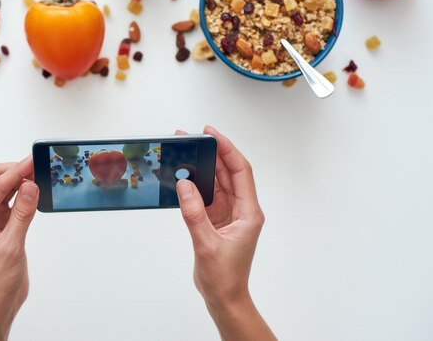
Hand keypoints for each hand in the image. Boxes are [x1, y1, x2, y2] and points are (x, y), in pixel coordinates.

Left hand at [0, 156, 38, 340]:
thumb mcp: (12, 246)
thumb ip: (22, 214)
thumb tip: (30, 186)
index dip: (16, 172)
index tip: (32, 161)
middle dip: (15, 171)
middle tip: (37, 165)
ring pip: (3, 189)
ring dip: (20, 180)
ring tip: (39, 173)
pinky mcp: (1, 224)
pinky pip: (12, 201)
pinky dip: (24, 194)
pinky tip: (35, 190)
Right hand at [176, 126, 274, 340]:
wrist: (224, 297)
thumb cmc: (224, 276)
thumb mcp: (206, 243)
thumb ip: (194, 213)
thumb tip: (184, 185)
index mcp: (249, 212)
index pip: (240, 171)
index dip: (227, 150)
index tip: (211, 135)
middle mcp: (241, 209)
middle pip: (228, 173)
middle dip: (212, 154)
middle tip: (192, 138)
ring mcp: (229, 214)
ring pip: (217, 183)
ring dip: (202, 168)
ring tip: (185, 152)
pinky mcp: (217, 221)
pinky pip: (207, 196)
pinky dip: (195, 186)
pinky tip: (183, 177)